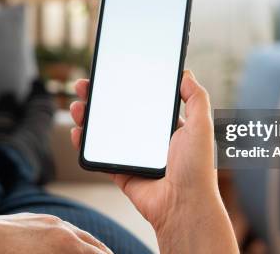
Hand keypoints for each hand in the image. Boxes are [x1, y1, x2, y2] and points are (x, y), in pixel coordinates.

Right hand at [70, 70, 237, 253]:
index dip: (127, 86)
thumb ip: (196, 98)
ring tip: (77, 106)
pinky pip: (100, 157)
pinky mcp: (122, 173)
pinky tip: (77, 132)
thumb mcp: (202, 125)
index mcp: (169, 127)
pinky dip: (85, 144)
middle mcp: (151, 140)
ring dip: (89, 118)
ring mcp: (135, 157)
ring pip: (106, 132)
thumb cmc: (197, 168)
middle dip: (101, 98)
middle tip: (86, 86)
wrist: (184, 206)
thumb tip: (185, 74)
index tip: (112, 74)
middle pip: (120, 113)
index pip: (144, 100)